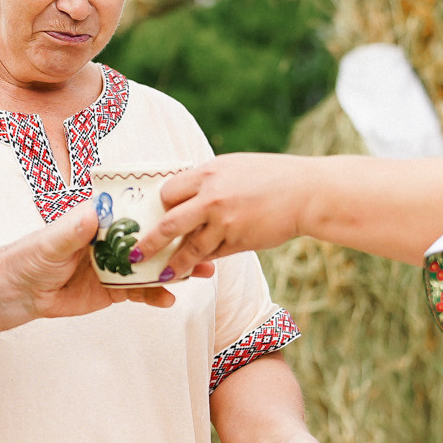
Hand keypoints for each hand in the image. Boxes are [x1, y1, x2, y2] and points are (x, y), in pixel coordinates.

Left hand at [0, 205, 186, 316]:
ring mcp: (115, 266)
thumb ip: (74, 230)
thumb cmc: (31, 256)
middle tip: (205, 246)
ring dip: (174, 269)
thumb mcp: (52, 242)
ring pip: (151, 266)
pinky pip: (139, 291)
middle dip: (178, 242)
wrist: (21, 292)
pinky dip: (155, 295)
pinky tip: (168, 300)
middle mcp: (111, 241)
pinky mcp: (112, 290)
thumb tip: (92, 214)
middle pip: (151, 239)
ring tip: (198, 273)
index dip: (161, 210)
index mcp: (98, 221)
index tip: (187, 208)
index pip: (134, 210)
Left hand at [137, 154, 311, 279]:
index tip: (154, 214)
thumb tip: (186, 194)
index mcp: (209, 172)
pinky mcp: (240, 241)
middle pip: (169, 222)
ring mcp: (225, 221)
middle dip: (149, 241)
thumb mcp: (235, 167)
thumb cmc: (272, 177)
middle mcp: (212, 197)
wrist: (307, 192)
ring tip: (163, 275)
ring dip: (174, 264)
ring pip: (190, 248)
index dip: (160, 205)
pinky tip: (195, 270)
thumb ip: (209, 180)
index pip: (169, 191)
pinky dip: (203, 263)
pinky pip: (214, 255)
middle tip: (135, 254)